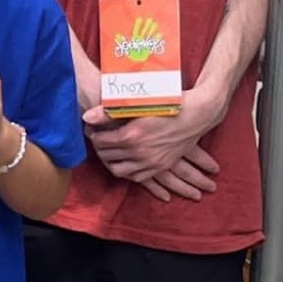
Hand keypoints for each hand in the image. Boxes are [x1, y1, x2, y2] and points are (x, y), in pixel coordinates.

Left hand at [82, 91, 220, 199]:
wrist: (196, 115)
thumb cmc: (168, 103)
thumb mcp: (139, 103)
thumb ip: (110, 111)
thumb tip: (86, 117)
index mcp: (131, 135)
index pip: (101, 141)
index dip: (93, 134)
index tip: (91, 129)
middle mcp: (139, 152)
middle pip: (107, 157)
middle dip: (99, 148)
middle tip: (97, 140)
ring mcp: (150, 162)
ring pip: (119, 170)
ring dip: (110, 162)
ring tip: (108, 153)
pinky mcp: (160, 166)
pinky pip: (137, 177)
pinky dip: (127, 172)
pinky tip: (125, 164)